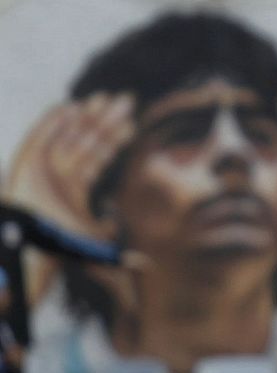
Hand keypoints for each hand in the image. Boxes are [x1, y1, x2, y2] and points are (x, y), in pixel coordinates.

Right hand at [3, 93, 135, 303]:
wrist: (28, 248)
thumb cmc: (57, 248)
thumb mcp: (93, 250)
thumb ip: (118, 257)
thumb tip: (147, 265)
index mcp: (77, 187)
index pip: (101, 157)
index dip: (116, 140)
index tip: (134, 125)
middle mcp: (61, 173)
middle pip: (87, 140)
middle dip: (106, 121)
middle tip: (127, 100)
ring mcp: (43, 166)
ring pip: (69, 135)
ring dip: (85, 116)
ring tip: (104, 98)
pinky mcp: (26, 163)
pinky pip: (40, 138)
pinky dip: (52, 123)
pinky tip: (69, 107)